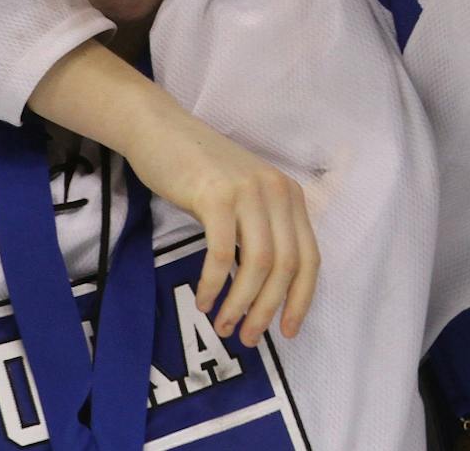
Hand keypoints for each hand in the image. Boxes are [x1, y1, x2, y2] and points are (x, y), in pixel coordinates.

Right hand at [123, 105, 318, 344]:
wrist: (160, 131)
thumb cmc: (199, 170)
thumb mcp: (244, 198)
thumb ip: (260, 231)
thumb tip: (265, 290)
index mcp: (290, 195)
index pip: (309, 258)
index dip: (300, 299)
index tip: (286, 332)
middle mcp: (278, 192)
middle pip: (286, 266)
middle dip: (268, 309)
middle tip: (247, 338)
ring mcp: (248, 191)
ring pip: (258, 264)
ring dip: (242, 303)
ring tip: (223, 325)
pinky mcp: (217, 196)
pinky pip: (222, 253)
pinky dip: (213, 284)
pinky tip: (203, 300)